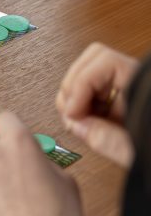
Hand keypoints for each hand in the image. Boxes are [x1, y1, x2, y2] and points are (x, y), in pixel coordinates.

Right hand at [56, 42, 137, 165]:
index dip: (79, 86)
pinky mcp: (128, 101)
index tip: (73, 113)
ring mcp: (133, 89)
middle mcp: (138, 81)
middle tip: (73, 116)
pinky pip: (97, 92)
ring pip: (90, 74)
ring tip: (81, 123)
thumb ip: (108, 139)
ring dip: (77, 97)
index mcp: (145, 86)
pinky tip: (90, 125)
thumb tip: (76, 125)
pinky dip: (85, 106)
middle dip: (74, 88)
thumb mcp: (141, 153)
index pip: (102, 62)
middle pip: (92, 62)